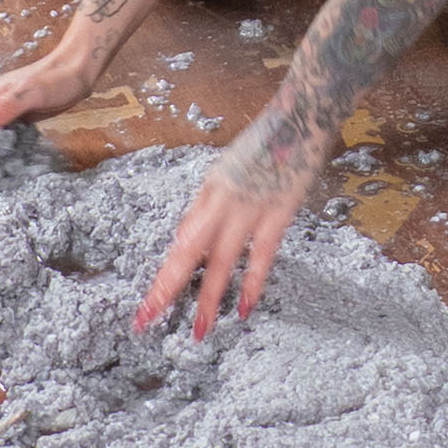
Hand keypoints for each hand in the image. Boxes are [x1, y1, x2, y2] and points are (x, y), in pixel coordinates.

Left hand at [139, 107, 331, 338]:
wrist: (301, 116)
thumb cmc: (264, 144)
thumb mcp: (225, 171)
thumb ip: (208, 206)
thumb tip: (188, 241)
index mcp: (207, 194)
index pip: (178, 244)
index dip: (162, 277)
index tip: (146, 308)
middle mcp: (221, 203)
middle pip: (188, 254)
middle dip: (167, 290)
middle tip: (148, 322)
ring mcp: (250, 209)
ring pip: (221, 262)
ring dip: (209, 298)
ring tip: (199, 331)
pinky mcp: (279, 213)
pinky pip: (262, 255)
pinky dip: (253, 283)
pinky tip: (245, 309)